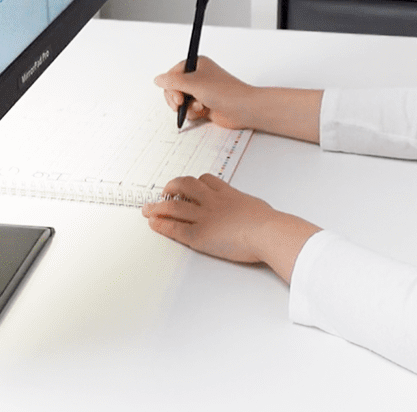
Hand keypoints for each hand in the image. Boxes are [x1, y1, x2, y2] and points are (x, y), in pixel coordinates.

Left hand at [142, 174, 320, 281]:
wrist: (266, 231)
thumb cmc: (268, 223)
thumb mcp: (257, 207)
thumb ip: (249, 208)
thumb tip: (253, 212)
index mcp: (228, 193)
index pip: (206, 180)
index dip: (194, 182)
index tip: (188, 185)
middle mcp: (212, 201)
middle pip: (186, 186)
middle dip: (172, 187)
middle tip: (164, 191)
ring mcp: (204, 216)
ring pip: (174, 206)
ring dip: (158, 207)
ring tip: (148, 208)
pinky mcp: (199, 235)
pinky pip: (175, 227)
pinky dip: (161, 225)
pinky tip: (153, 223)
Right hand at [155, 57, 253, 129]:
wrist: (243, 108)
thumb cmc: (224, 91)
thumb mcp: (193, 84)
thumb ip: (172, 82)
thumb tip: (158, 79)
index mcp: (197, 64)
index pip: (172, 74)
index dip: (170, 86)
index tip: (177, 96)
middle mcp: (198, 77)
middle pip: (174, 89)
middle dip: (176, 99)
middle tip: (181, 104)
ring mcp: (201, 91)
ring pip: (181, 101)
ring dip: (187, 107)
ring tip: (199, 107)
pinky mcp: (205, 105)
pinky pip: (189, 110)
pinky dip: (193, 113)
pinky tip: (204, 112)